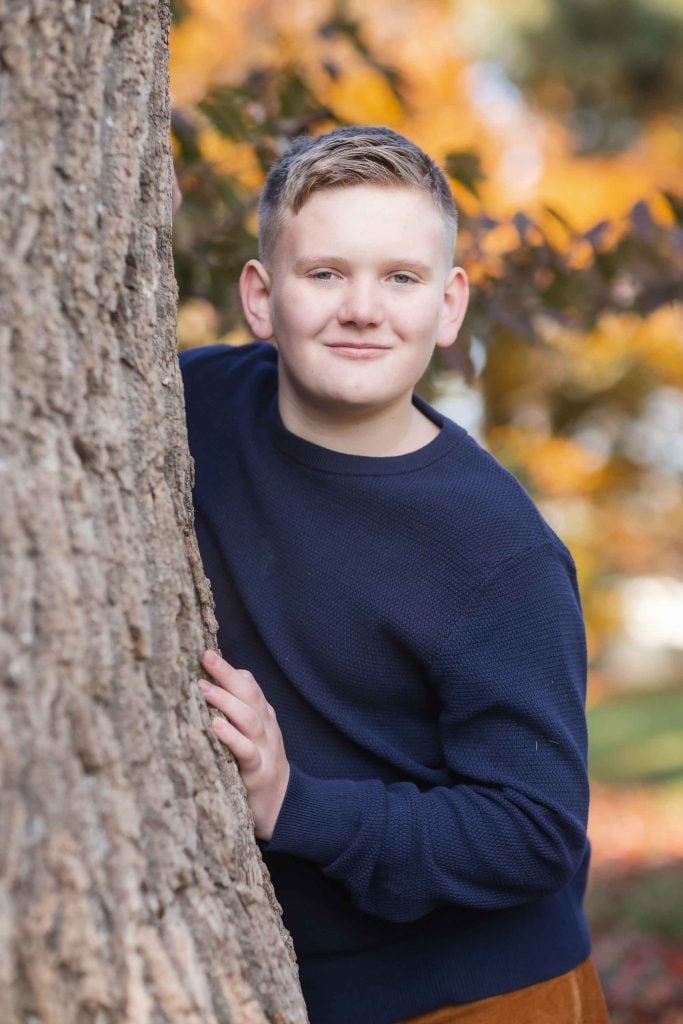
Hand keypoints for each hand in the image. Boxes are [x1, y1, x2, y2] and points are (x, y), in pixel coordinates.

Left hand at [199, 651, 288, 840]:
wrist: (286, 808)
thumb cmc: (260, 767)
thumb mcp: (254, 737)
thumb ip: (240, 713)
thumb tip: (214, 685)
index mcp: (264, 718)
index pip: (250, 686)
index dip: (231, 670)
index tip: (207, 654)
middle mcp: (266, 729)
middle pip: (250, 695)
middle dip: (228, 674)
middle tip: (205, 658)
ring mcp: (265, 750)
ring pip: (249, 719)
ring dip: (226, 701)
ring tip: (203, 689)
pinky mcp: (259, 774)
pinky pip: (247, 752)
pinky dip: (232, 737)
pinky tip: (215, 726)